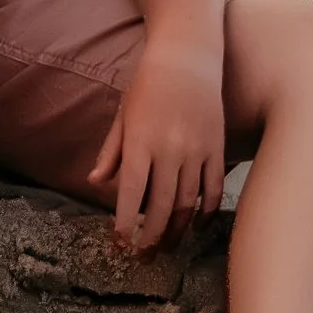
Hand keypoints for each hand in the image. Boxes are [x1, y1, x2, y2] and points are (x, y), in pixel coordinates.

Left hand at [90, 40, 226, 251]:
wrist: (187, 56)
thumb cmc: (148, 84)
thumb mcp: (123, 114)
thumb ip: (112, 152)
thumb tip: (95, 183)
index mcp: (141, 142)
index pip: (130, 194)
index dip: (125, 224)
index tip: (120, 244)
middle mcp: (170, 150)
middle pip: (163, 208)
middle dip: (151, 237)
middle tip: (143, 256)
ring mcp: (197, 150)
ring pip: (189, 204)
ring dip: (178, 231)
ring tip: (166, 246)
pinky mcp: (217, 148)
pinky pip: (214, 188)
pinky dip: (207, 211)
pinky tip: (197, 225)